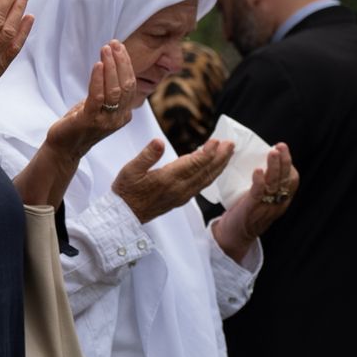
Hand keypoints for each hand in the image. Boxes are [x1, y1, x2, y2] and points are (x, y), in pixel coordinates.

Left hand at [44, 41, 136, 161]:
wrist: (63, 147)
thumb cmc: (79, 123)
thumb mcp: (97, 105)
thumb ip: (107, 90)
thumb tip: (110, 64)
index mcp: (123, 114)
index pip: (131, 85)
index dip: (126, 64)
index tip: (119, 46)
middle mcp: (119, 118)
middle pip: (126, 85)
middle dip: (121, 61)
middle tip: (114, 43)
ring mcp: (106, 121)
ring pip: (115, 89)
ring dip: (111, 66)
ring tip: (105, 48)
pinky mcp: (90, 120)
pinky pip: (97, 96)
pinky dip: (98, 78)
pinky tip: (97, 64)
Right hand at [113, 138, 233, 223]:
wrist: (126, 215)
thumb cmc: (126, 190)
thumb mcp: (130, 169)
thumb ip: (147, 156)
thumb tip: (159, 142)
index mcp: (167, 179)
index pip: (193, 164)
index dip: (207, 152)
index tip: (216, 141)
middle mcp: (179, 188)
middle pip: (205, 172)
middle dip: (220, 157)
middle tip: (231, 144)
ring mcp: (182, 195)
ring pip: (206, 180)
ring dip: (219, 166)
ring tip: (228, 153)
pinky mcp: (181, 199)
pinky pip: (201, 186)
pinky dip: (211, 175)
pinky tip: (214, 169)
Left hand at [212, 143, 299, 262]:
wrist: (235, 236)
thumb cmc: (246, 213)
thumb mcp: (261, 198)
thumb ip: (264, 184)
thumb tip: (258, 160)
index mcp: (281, 200)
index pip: (292, 181)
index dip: (289, 165)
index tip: (282, 149)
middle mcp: (278, 203)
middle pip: (285, 180)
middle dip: (284, 161)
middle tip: (280, 145)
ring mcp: (266, 206)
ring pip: (274, 184)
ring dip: (274, 167)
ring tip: (272, 152)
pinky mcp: (252, 207)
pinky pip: (258, 193)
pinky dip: (259, 181)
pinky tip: (258, 170)